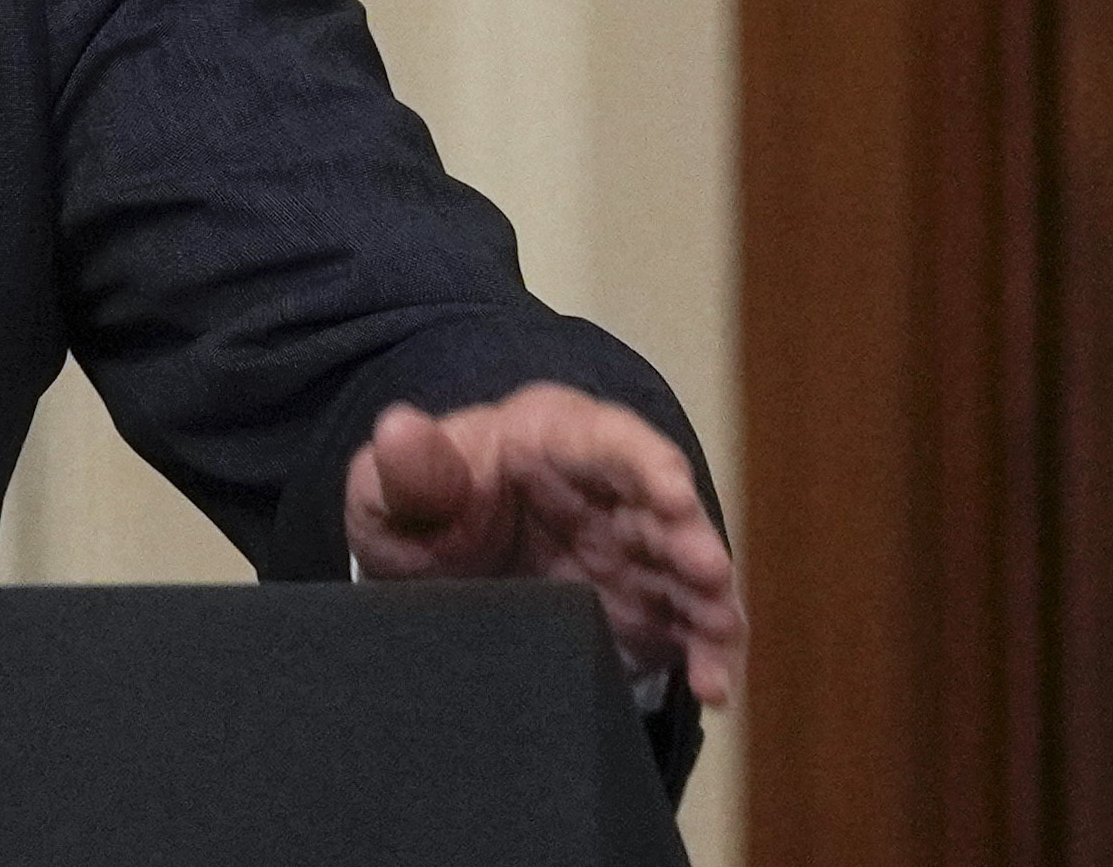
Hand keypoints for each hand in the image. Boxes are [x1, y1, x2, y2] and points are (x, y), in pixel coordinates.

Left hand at [342, 382, 746, 708]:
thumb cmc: (421, 505)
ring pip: (685, 569)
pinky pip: (683, 627)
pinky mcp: (642, 606)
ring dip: (709, 600)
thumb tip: (399, 428)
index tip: (674, 493)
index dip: (646, 464)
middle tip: (709, 573)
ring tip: (719, 636)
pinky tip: (713, 684)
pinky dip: (703, 653)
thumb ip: (406, 470)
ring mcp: (631, 550)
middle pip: (662, 508)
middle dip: (691, 537)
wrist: (432, 562)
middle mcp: (608, 490)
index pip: (608, 439)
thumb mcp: (393, 489)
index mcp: (552, 438)